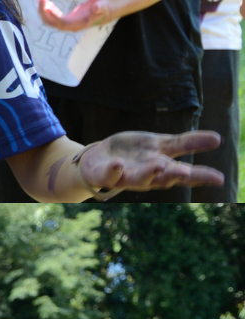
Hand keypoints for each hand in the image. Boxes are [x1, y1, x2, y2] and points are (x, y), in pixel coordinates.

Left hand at [36, 0, 113, 30]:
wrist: (103, 11)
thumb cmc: (104, 8)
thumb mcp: (104, 6)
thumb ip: (100, 7)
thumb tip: (95, 8)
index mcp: (78, 24)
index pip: (62, 23)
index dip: (54, 15)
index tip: (47, 6)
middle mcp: (69, 26)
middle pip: (52, 22)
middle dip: (43, 10)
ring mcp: (65, 23)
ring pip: (48, 19)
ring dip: (42, 8)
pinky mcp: (64, 18)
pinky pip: (50, 15)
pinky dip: (45, 8)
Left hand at [77, 130, 223, 194]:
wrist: (99, 159)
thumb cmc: (134, 154)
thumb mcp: (162, 145)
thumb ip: (187, 143)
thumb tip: (218, 139)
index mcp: (163, 169)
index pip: (185, 173)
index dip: (202, 176)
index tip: (219, 179)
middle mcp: (147, 176)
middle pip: (163, 179)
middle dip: (174, 175)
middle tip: (187, 172)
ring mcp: (126, 176)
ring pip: (138, 179)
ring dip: (148, 174)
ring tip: (158, 166)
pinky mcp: (105, 173)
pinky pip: (109, 175)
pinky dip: (114, 170)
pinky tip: (118, 163)